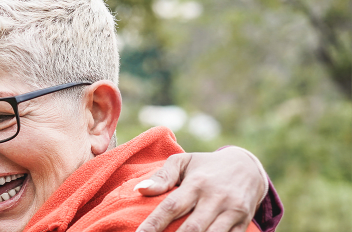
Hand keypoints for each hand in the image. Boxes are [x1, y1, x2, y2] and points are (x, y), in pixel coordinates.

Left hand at [134, 147, 267, 231]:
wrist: (248, 167)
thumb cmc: (205, 166)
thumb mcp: (182, 162)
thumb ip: (161, 177)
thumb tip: (139, 189)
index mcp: (196, 183)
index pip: (171, 207)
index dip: (153, 225)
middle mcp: (216, 198)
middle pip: (192, 229)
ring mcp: (233, 212)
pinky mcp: (243, 223)